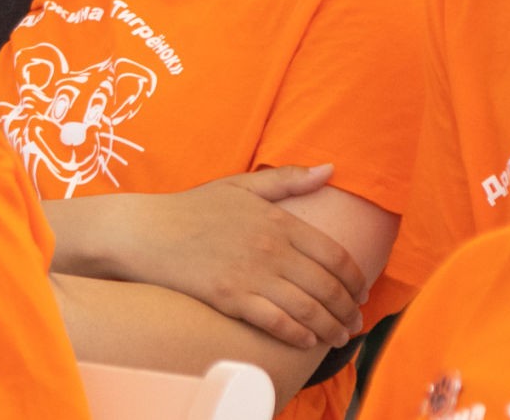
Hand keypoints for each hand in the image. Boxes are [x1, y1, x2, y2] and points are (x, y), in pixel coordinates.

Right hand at [110, 165, 367, 348]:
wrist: (147, 232)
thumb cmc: (195, 208)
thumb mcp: (243, 185)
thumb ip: (289, 179)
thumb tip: (330, 168)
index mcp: (279, 220)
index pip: (334, 255)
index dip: (355, 279)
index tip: (362, 292)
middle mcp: (271, 248)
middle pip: (326, 286)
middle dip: (348, 309)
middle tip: (355, 323)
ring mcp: (251, 274)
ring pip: (307, 309)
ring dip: (330, 327)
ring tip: (339, 337)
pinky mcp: (230, 298)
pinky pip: (276, 322)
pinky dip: (298, 334)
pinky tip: (307, 340)